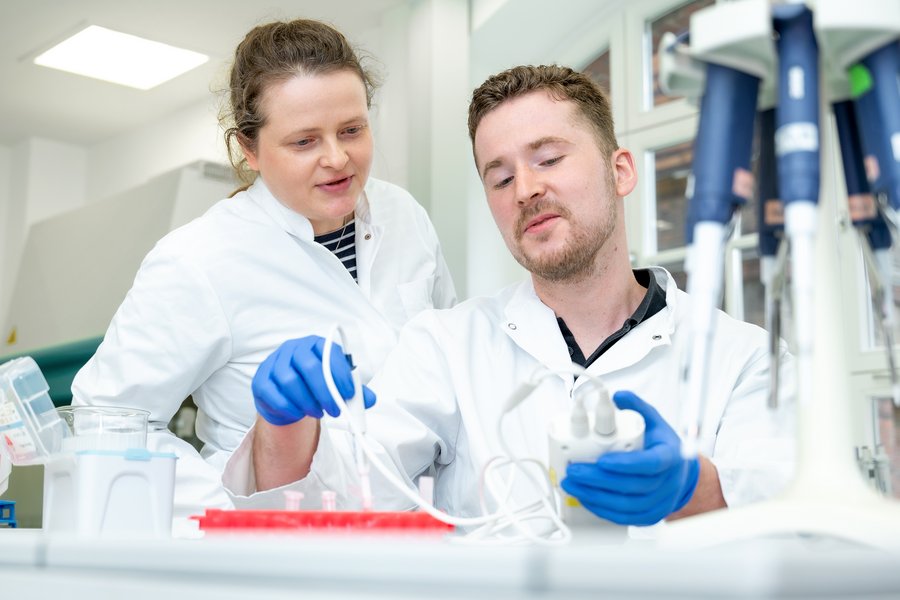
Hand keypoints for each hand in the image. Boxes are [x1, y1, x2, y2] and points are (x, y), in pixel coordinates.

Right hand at [252, 336, 375, 425]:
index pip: (328, 353)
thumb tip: (370, 399)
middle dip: (325, 392)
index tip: (349, 393)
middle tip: (336, 410)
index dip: (340, 374)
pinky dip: (290, 408)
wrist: (286, 395)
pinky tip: (299, 413)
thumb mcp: (336, 384)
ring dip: (308, 402)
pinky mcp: (260, 381)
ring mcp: (273, 363)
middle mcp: (293, 349)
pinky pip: (274, 395)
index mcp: (314, 344)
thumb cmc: (313, 385)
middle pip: (309, 366)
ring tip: (318, 413)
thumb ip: (354, 391)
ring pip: (290, 381)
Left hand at [560, 390, 698, 525]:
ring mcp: (660, 503)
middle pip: (632, 486)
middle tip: (574, 470)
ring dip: (595, 496)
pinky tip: (585, 498)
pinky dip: (602, 509)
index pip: (650, 464)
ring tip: (573, 484)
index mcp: (670, 456)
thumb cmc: (663, 446)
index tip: (602, 460)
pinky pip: (624, 518)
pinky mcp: (649, 516)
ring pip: (626, 506)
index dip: (626, 464)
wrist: (680, 473)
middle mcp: (667, 482)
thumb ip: (637, 407)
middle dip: (598, 479)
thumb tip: (618, 395)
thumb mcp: (655, 421)